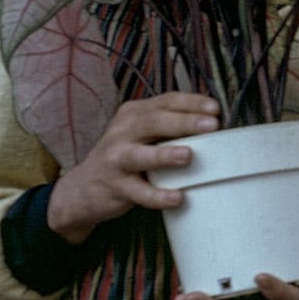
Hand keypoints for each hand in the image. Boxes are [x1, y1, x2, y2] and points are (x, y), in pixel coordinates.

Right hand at [45, 92, 221, 244]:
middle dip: (184, 122)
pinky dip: (157, 195)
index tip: (216, 109)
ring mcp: (116, 159)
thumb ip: (167, 128)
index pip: (165, 102)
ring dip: (164, 155)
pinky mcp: (114, 187)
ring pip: (140, 155)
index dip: (191, 103)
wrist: (82, 189)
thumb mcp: (140, 134)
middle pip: (153, 122)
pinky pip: (138, 192)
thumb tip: (214, 126)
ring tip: (188, 155)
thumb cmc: (124, 158)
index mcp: (133, 114)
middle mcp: (122, 132)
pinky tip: (177, 197)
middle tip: (212, 125)